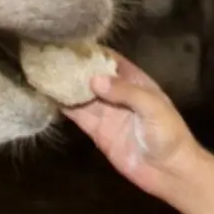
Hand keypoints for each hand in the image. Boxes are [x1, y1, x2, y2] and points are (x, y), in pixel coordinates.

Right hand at [61, 52, 199, 197]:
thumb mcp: (152, 107)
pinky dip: (65, 106)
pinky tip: (48, 95)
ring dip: (65, 85)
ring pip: (82, 94)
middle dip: (74, 66)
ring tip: (43, 71)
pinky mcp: (98, 131)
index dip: (93, 51)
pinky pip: (79, 115)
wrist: (170, 172)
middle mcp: (119, 93)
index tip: (69, 41)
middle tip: (49, 54)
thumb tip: (93, 79)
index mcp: (136, 81)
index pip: (111, 60)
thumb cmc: (168, 134)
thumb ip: (125, 92)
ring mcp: (107, 112)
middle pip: (93, 76)